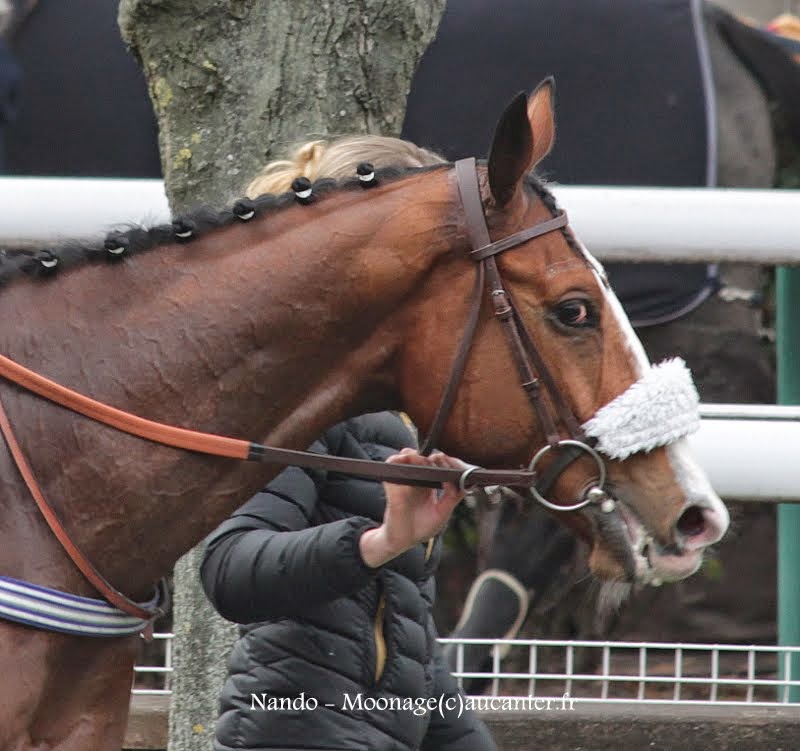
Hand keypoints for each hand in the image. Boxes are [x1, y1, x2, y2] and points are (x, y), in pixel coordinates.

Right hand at [359, 448, 467, 567]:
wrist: (401, 541)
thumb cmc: (421, 528)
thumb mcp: (443, 513)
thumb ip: (452, 497)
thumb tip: (458, 481)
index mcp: (430, 487)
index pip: (438, 468)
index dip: (445, 462)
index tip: (450, 462)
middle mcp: (417, 481)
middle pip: (423, 459)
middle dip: (431, 456)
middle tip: (439, 459)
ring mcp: (404, 482)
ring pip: (407, 457)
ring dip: (414, 454)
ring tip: (423, 459)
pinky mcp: (393, 485)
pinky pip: (391, 466)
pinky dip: (397, 459)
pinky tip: (406, 460)